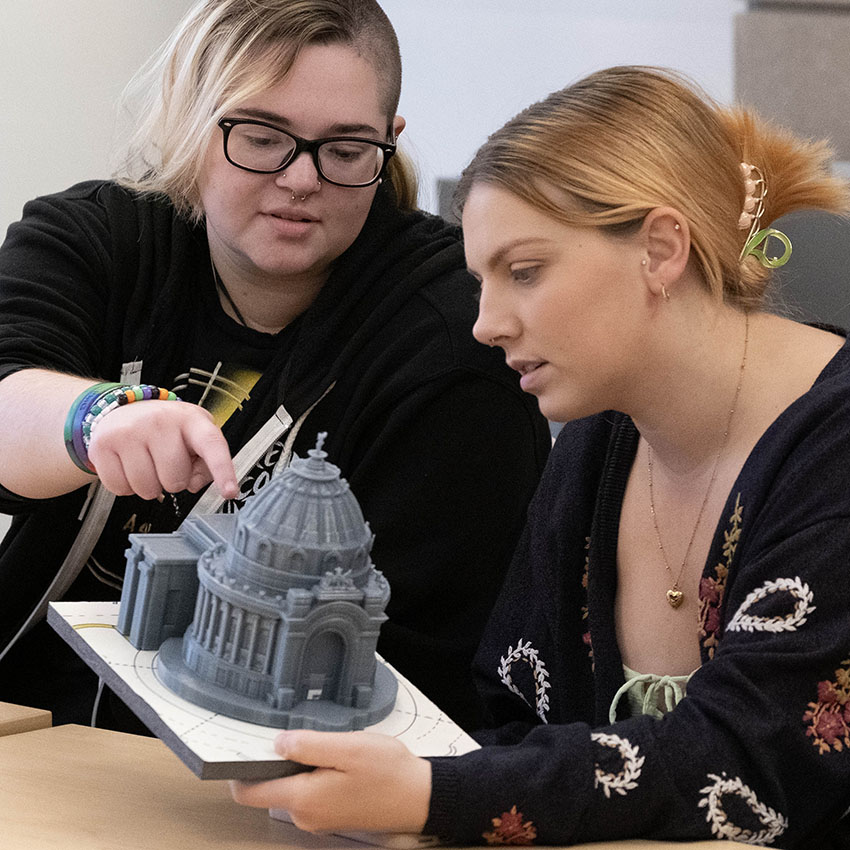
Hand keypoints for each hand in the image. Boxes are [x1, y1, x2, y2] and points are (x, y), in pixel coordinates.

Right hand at [87, 400, 238, 499]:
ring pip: (147, 489)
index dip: (223, 471)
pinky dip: (126, 486)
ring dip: (149, 486)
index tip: (230, 491)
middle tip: (166, 464)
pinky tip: (129, 466)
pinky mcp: (104, 445)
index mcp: (190, 419)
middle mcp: (160, 421)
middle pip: (175, 480)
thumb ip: (205, 463)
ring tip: (148, 464)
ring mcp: (130, 431)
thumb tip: (194, 483)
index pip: (212, 445)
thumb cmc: (164, 427)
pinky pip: (120, 488)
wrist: (122, 408)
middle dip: (173, 481)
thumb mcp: (193, 436)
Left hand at [230, 730, 431, 833]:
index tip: (235, 746)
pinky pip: (308, 791)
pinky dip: (313, 772)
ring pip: (291, 786)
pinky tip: (336, 758)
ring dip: (299, 764)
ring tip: (326, 744)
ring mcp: (318, 817)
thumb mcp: (348, 748)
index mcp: (304, 799)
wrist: (420, 797)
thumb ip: (308, 745)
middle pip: (269, 786)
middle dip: (275, 759)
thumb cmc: (389, 773)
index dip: (237, 769)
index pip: (250, 792)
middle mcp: (306, 814)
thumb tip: (278, 743)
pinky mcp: (331, 813)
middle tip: (294, 733)